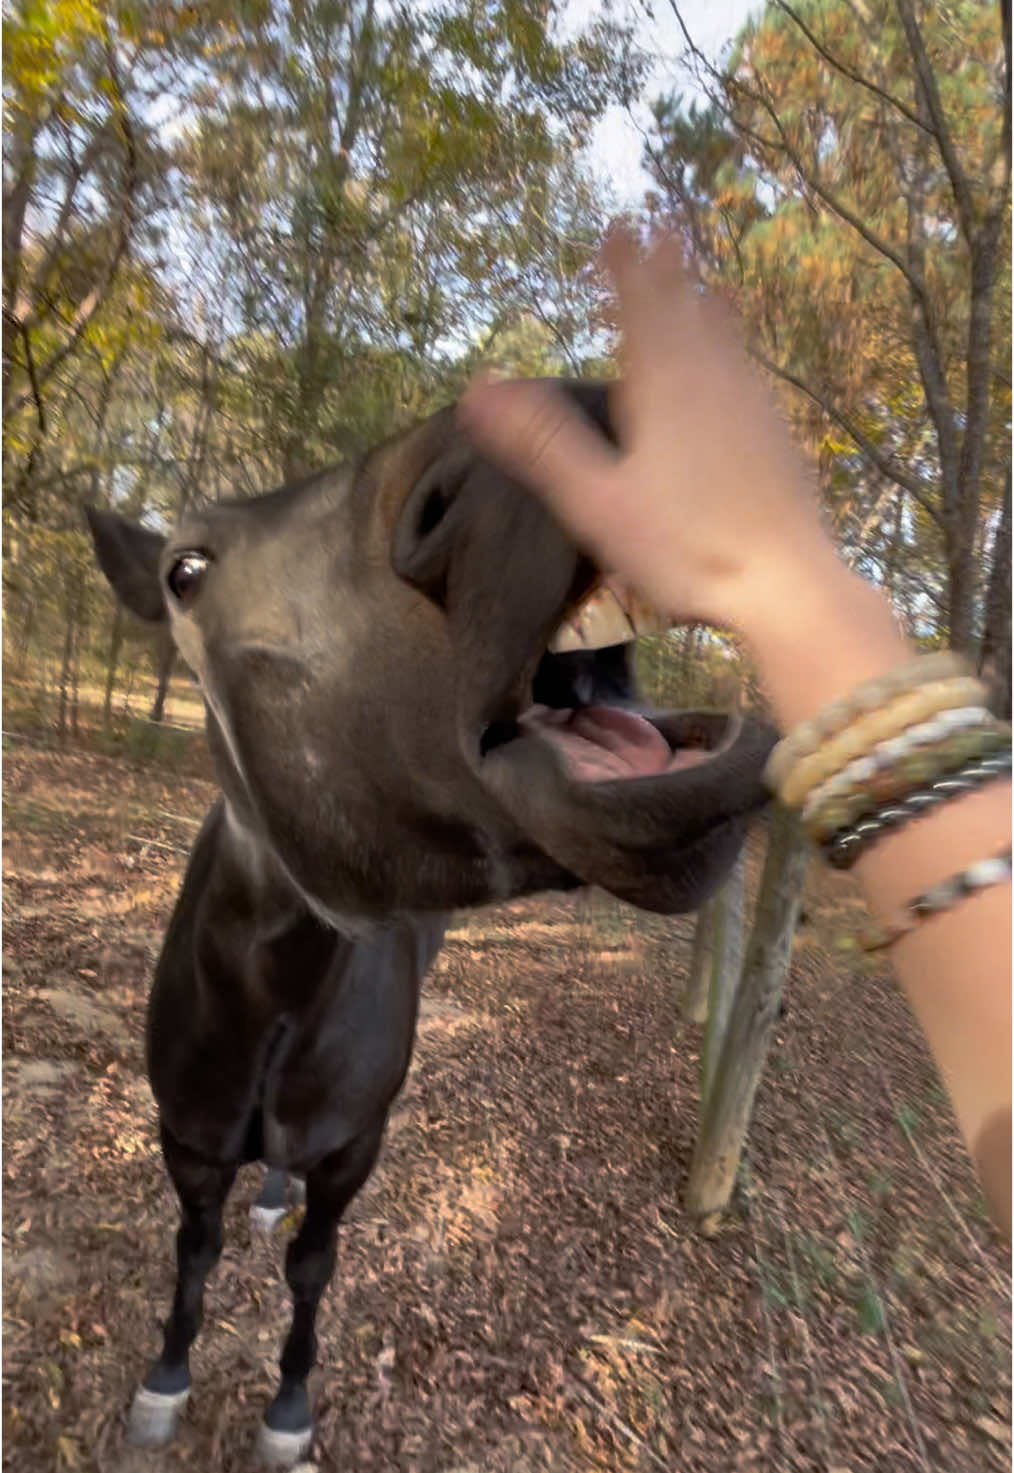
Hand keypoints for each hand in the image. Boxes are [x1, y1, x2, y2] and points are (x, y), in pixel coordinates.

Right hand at [459, 228, 831, 631]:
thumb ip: (541, 442)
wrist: (784, 583)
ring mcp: (752, 406)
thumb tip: (477, 389)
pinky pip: (748, 372)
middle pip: (686, 310)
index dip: (625, 267)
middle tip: (658, 229)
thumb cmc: (683, 548)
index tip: (617, 227)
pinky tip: (738, 364)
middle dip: (666, 271)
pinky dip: (734, 348)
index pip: (640, 307)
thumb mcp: (597, 501)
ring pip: (725, 338)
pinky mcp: (777, 435)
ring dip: (704, 302)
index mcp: (665, 388)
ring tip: (701, 281)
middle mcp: (713, 381)